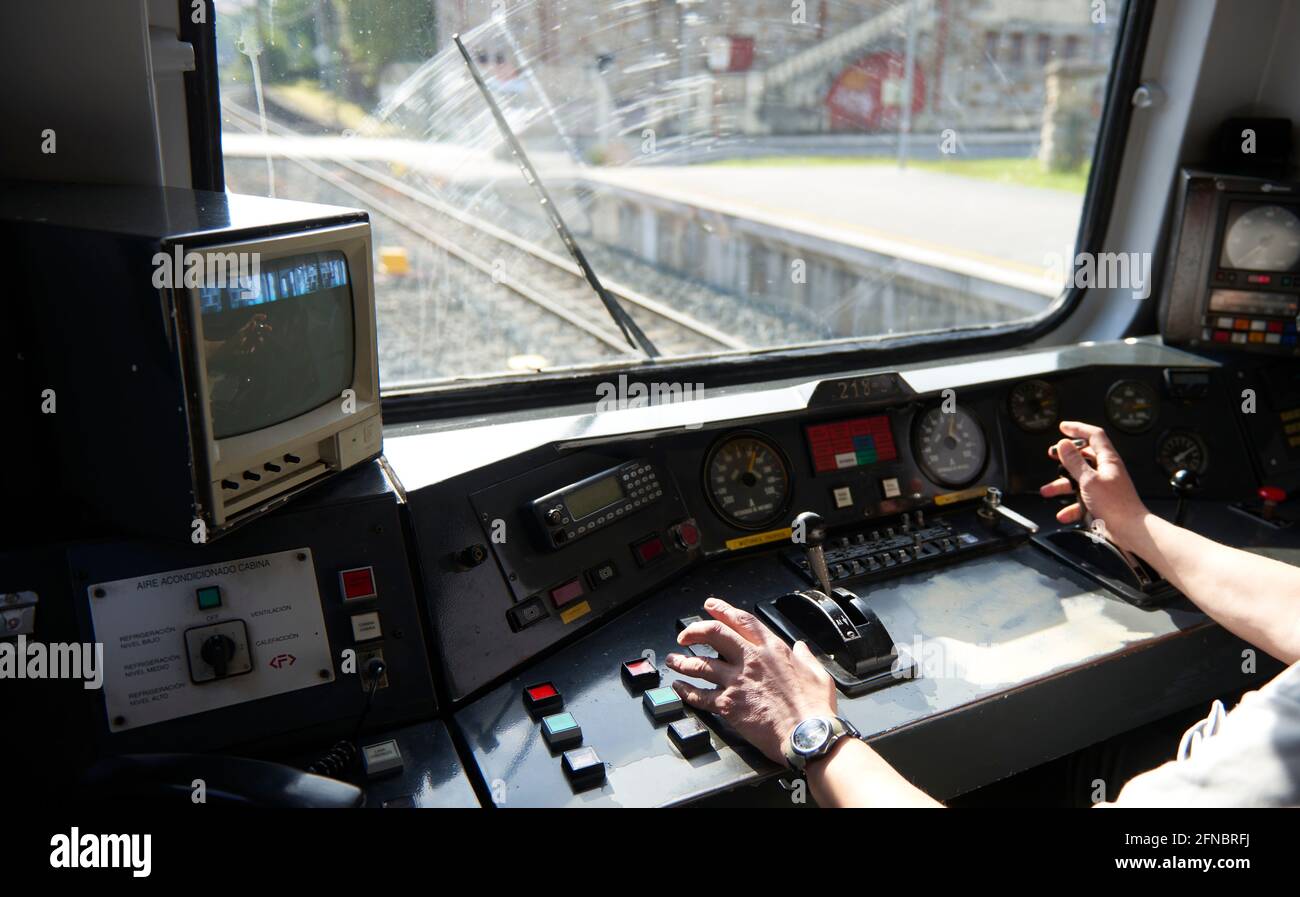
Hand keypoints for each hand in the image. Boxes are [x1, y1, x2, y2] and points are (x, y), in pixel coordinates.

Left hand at [666, 596, 835, 764]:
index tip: (710, 606)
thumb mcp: (817, 674)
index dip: (722, 609)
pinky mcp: (728, 705)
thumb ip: (806, 657)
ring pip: (700, 664)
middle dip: (694, 631)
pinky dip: (686, 691)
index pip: (742, 620)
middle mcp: (751, 660)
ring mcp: (737, 681)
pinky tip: (679, 688)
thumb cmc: (813, 708)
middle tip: (684, 635)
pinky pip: (700, 695)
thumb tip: (801, 648)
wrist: (806, 735)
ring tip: (673, 660)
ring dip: (683, 661)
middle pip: (714, 634)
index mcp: (772, 649)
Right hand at [1039, 421, 1149, 548]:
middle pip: (1083, 457)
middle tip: (1052, 456)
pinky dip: (1071, 506)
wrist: (1130, 531)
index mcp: (1108, 460)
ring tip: (1048, 491)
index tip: (1063, 428)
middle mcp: (1106, 471)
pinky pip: (1081, 500)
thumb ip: (1074, 462)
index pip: (1094, 435)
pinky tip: (1064, 513)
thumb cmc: (1116, 506)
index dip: (1078, 429)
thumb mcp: (1089, 480)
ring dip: (1062, 486)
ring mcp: (1104, 487)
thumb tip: (1063, 444)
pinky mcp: (1101, 502)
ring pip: (1079, 480)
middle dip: (1065, 458)